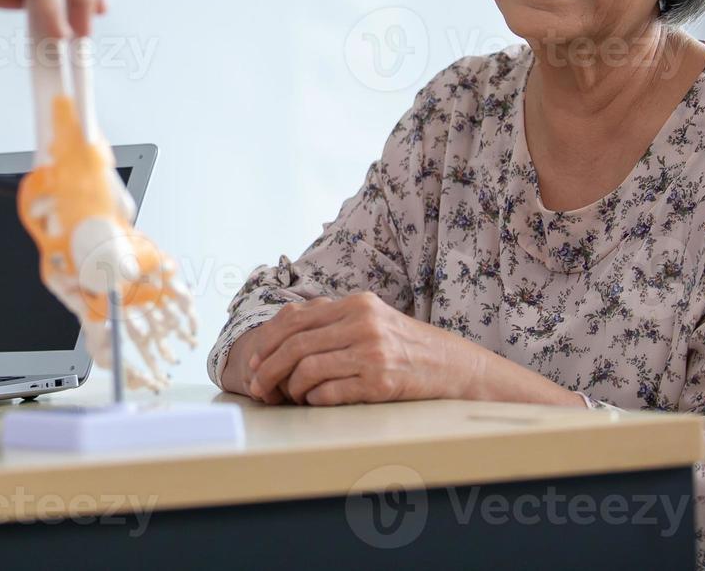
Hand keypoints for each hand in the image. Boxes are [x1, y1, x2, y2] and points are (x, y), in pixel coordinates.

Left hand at [242, 293, 478, 406]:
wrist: (452, 365)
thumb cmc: (404, 345)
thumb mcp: (371, 318)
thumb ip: (333, 320)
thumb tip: (281, 335)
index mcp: (356, 303)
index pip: (295, 319)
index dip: (266, 342)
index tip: (253, 362)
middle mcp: (363, 323)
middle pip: (295, 345)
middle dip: (267, 369)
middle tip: (257, 387)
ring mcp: (373, 353)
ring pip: (307, 370)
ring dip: (290, 389)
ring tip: (290, 397)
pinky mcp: (380, 383)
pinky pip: (329, 393)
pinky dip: (313, 400)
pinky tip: (314, 401)